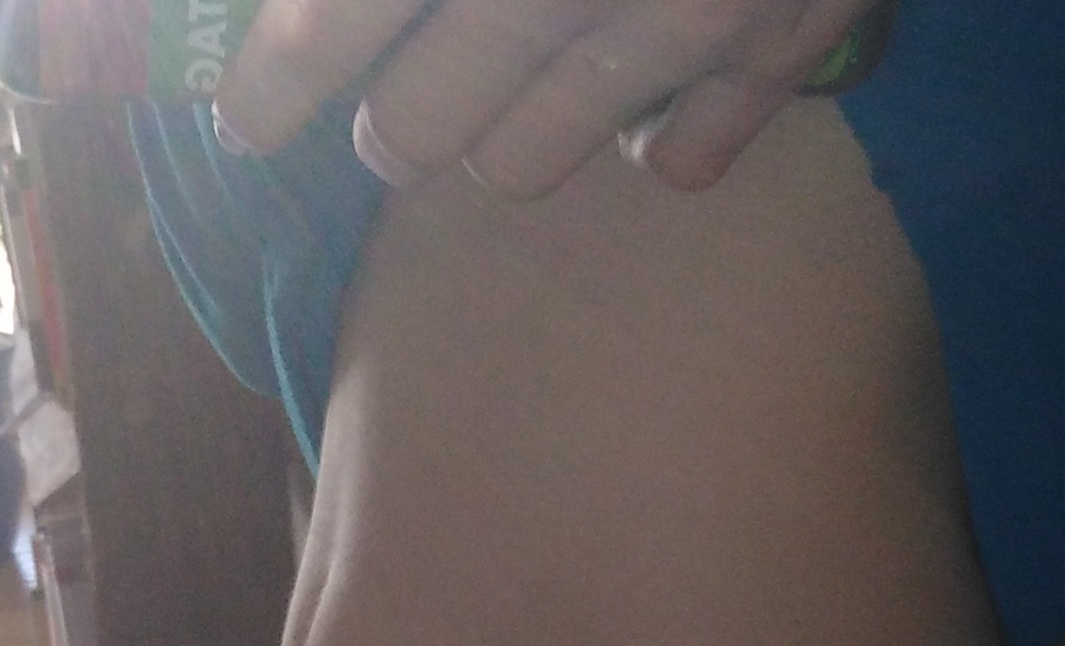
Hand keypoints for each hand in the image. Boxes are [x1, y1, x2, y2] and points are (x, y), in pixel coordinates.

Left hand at [212, 0, 891, 195]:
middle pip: (421, 129)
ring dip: (495, 147)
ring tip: (498, 111)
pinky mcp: (781, 49)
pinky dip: (650, 147)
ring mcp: (684, 25)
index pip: (334, 21)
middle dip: (392, 125)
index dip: (272, 84)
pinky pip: (681, 164)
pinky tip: (643, 110)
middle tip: (395, 113)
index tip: (244, 124)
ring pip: (528, 167)